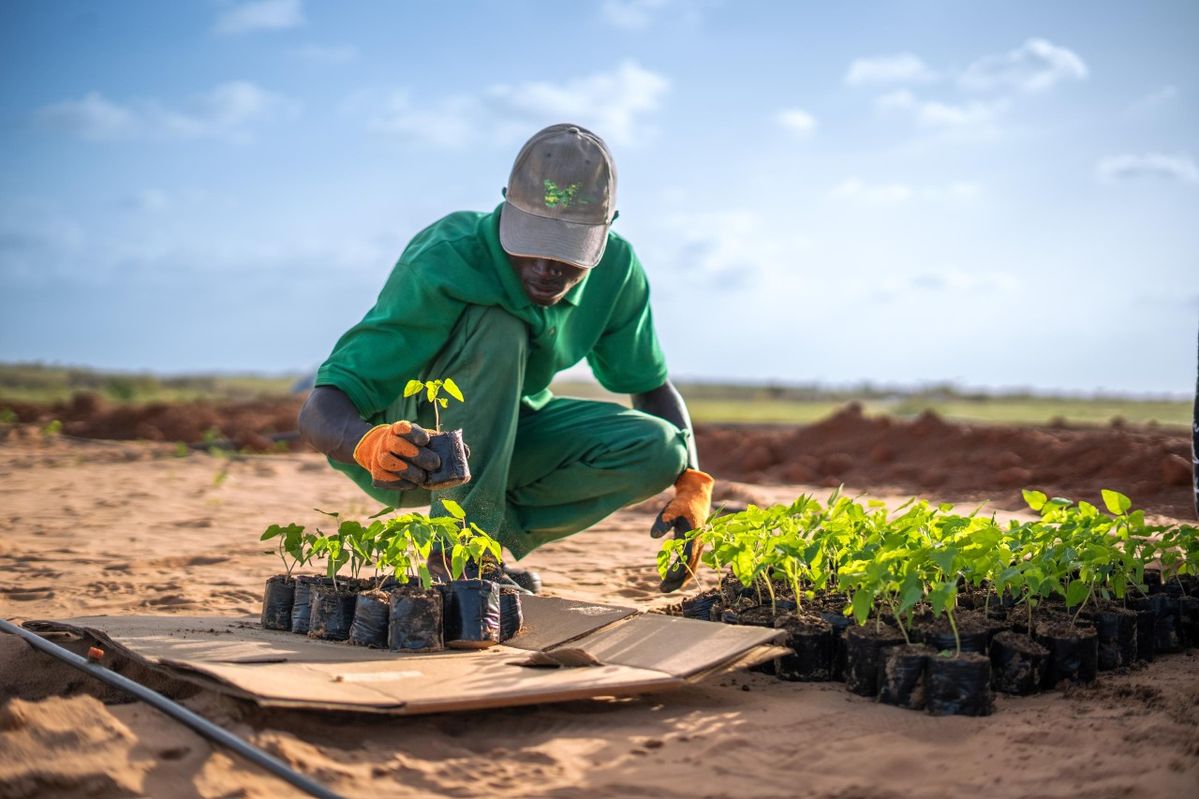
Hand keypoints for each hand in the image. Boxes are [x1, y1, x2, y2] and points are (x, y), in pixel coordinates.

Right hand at [352, 421, 440, 489]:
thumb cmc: (412, 446)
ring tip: (422, 477)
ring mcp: (379, 456)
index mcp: (398, 429)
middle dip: (417, 455)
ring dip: (407, 471)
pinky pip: (385, 478)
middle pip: (397, 445)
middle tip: (435, 463)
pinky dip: (400, 483)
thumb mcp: (423, 440)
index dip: (415, 433)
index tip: (426, 440)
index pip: (403, 427)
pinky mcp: (376, 473)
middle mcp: (387, 441)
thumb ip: (439, 443)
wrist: (386, 453)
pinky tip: (413, 484)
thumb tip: (462, 450)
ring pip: (388, 461)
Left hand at [652, 469, 713, 592]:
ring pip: (692, 568)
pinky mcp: (696, 547)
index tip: (666, 577)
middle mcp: (698, 543)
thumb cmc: (681, 504)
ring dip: (680, 580)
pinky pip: (691, 564)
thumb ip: (662, 522)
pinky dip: (683, 574)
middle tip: (662, 589)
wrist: (696, 499)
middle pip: (691, 567)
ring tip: (663, 588)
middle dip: (677, 580)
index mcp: (693, 535)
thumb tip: (653, 536)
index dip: (678, 568)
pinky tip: (671, 579)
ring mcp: (699, 546)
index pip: (687, 556)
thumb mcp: (671, 509)